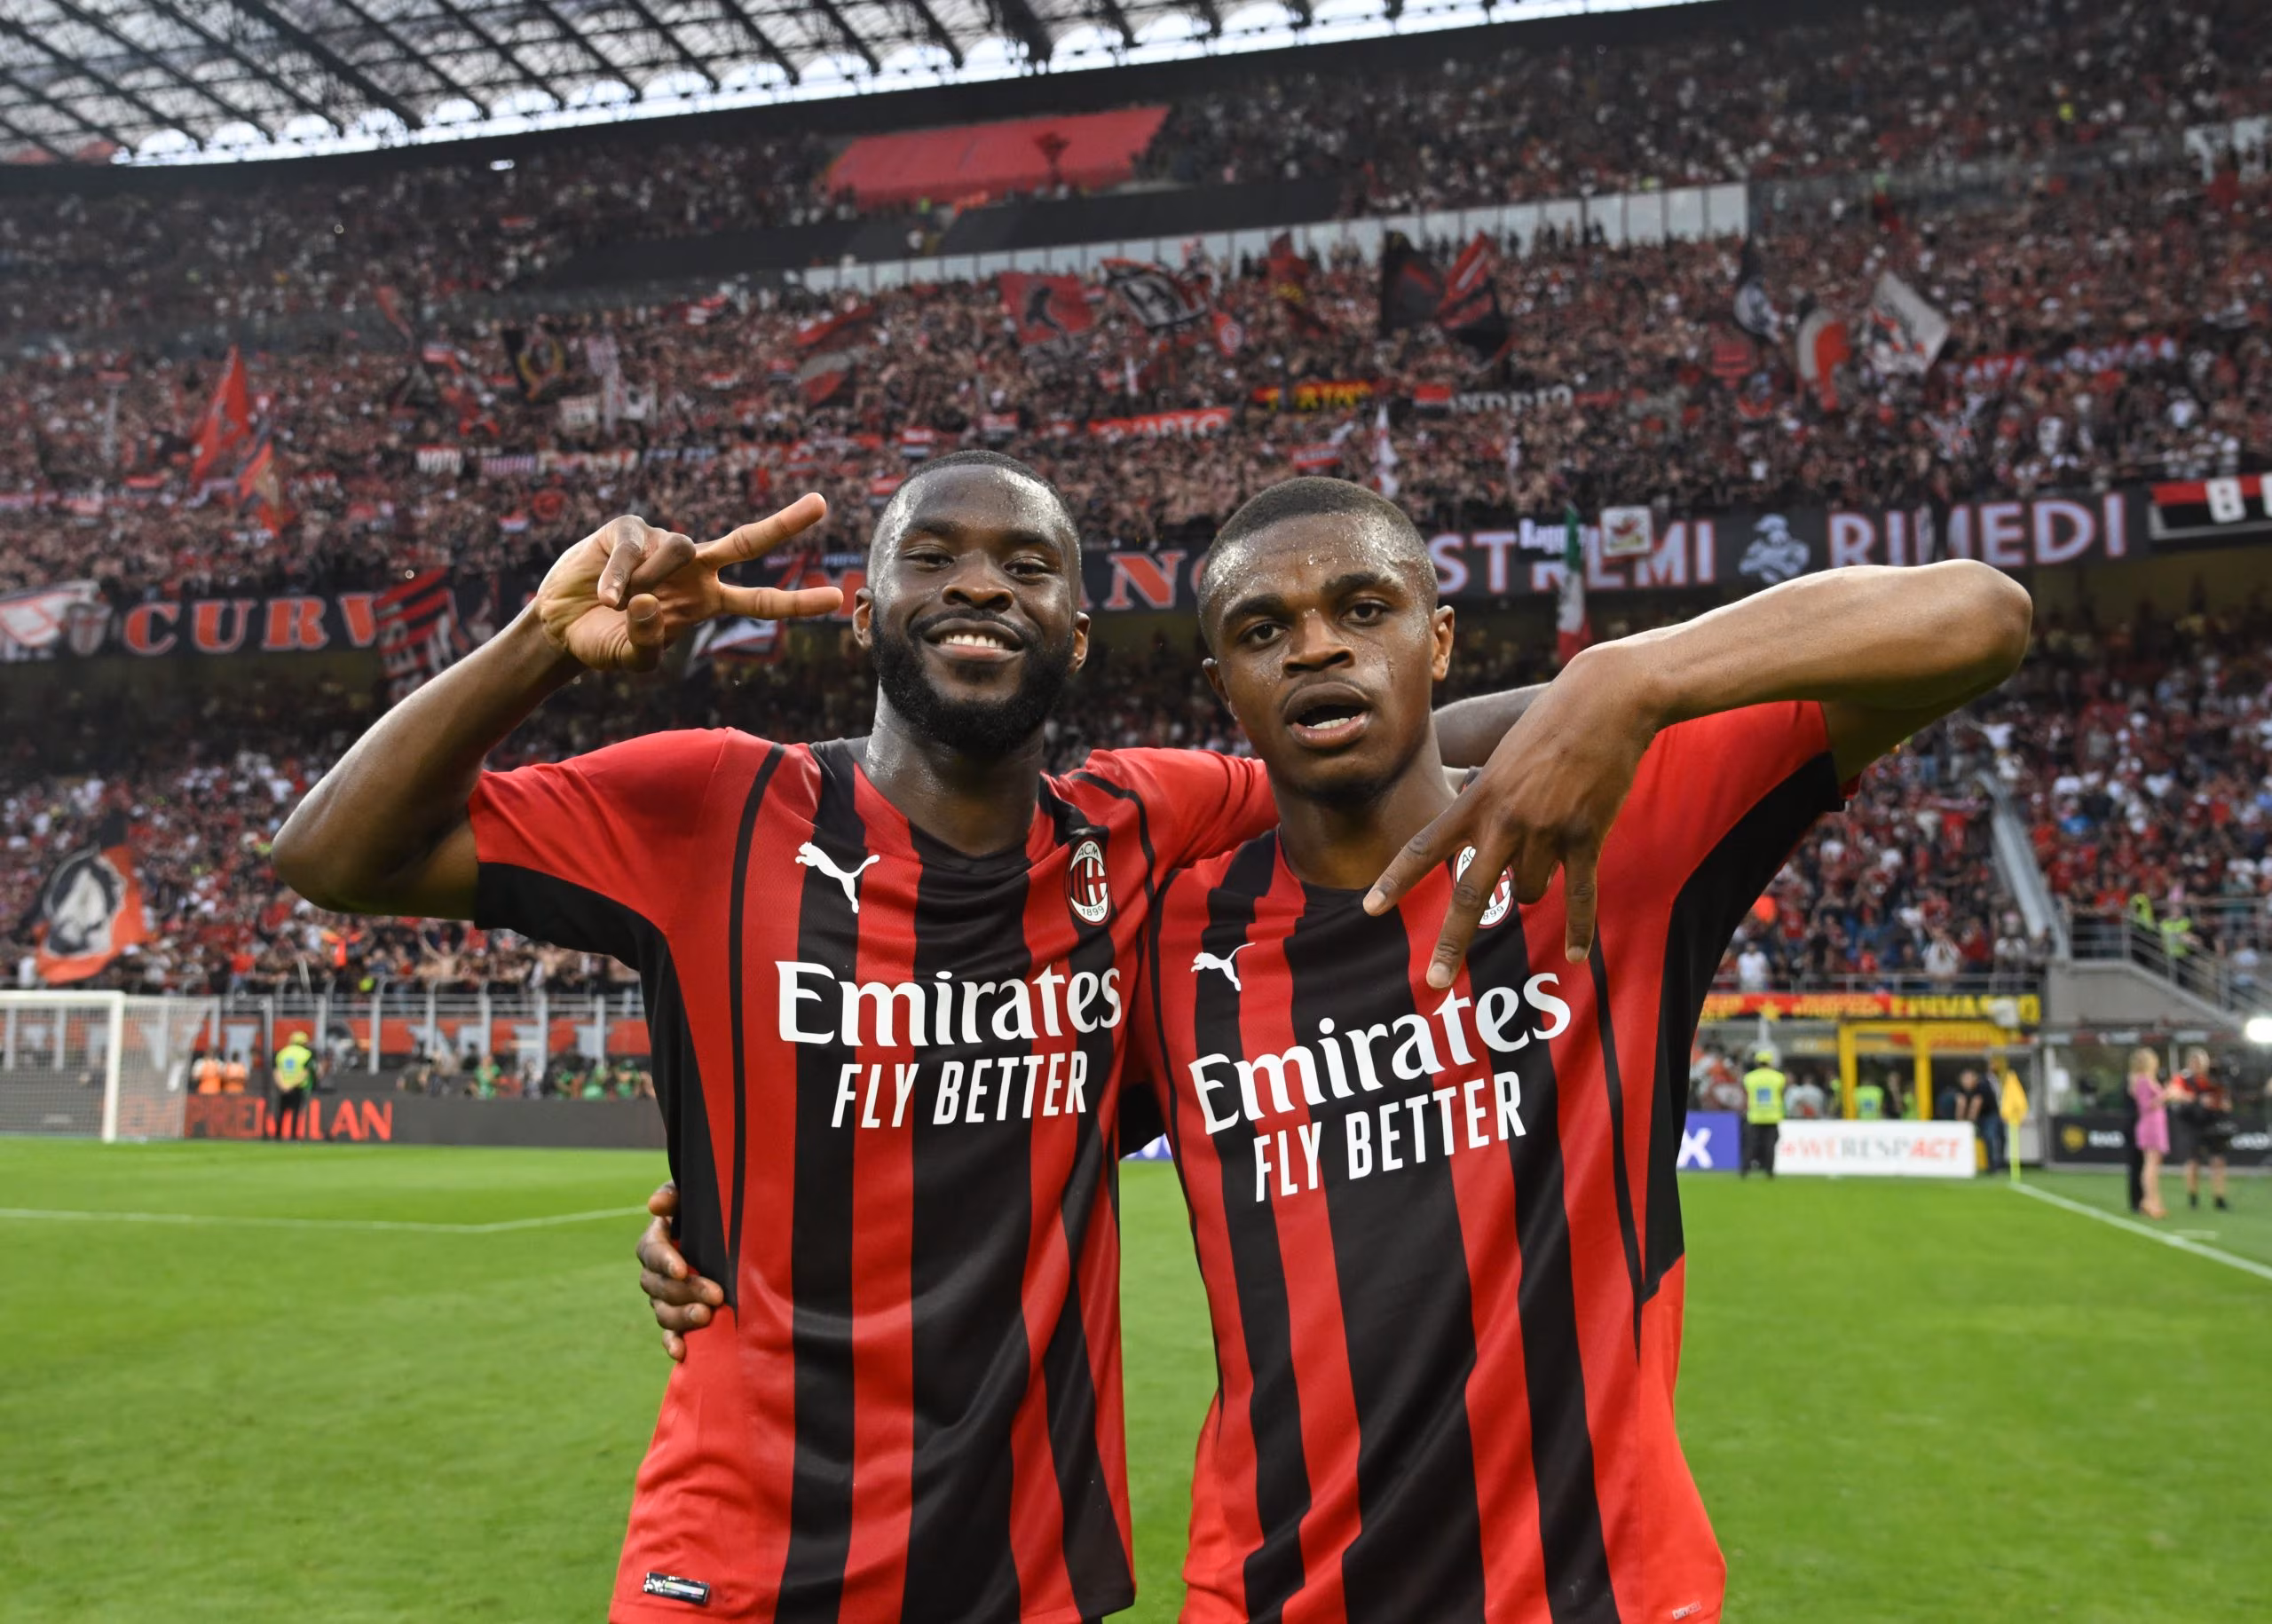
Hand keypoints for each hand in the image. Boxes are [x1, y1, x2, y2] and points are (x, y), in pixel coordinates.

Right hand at [536, 494, 841, 671]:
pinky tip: (604, 597)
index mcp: (706, 601)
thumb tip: (648, 602)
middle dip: (785, 523)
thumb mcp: (630, 659)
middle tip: (823, 504)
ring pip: (681, 547)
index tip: (835, 598)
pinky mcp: (630, 530)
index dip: (795, 601)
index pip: (760, 601)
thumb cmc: (604, 642)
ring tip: (618, 602)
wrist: (560, 626)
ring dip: (652, 578)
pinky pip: (635, 547)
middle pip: (747, 542)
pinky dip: (620, 576)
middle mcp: (695, 569)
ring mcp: (664, 545)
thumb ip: (646, 644)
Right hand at [637, 1180, 723, 1361]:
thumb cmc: (712, 1209)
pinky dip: (673, 1343)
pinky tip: (682, 1353)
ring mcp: (665, 1298)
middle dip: (686, 1292)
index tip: (682, 1269)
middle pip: (659, 1286)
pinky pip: (668, 1334)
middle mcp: (656, 1272)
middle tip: (717, 1295)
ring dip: (682, 1317)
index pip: (652, 1252)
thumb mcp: (695, 1196)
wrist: (730, 1238)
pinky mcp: (678, 1318)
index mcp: (657, 1240)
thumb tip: (655, 1205)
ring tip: (707, 1317)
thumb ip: (674, 1194)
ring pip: (663, 1312)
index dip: (665, 1261)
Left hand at [1365, 643, 1659, 987]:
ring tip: (1549, 846)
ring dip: (1532, 888)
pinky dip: (1577, 929)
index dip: (1395, 882)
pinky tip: (1573, 956)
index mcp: (1476, 799)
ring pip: (1529, 892)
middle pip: (1470, 895)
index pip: (1424, 847)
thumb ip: (1488, 803)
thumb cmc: (1550, 724)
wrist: (1605, 702)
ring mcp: (1546, 831)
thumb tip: (1487, 847)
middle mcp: (1504, 821)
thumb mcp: (1502, 759)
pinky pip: (1578, 896)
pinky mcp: (1587, 837)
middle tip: (1436, 981)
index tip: (1370, 910)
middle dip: (1452, 943)